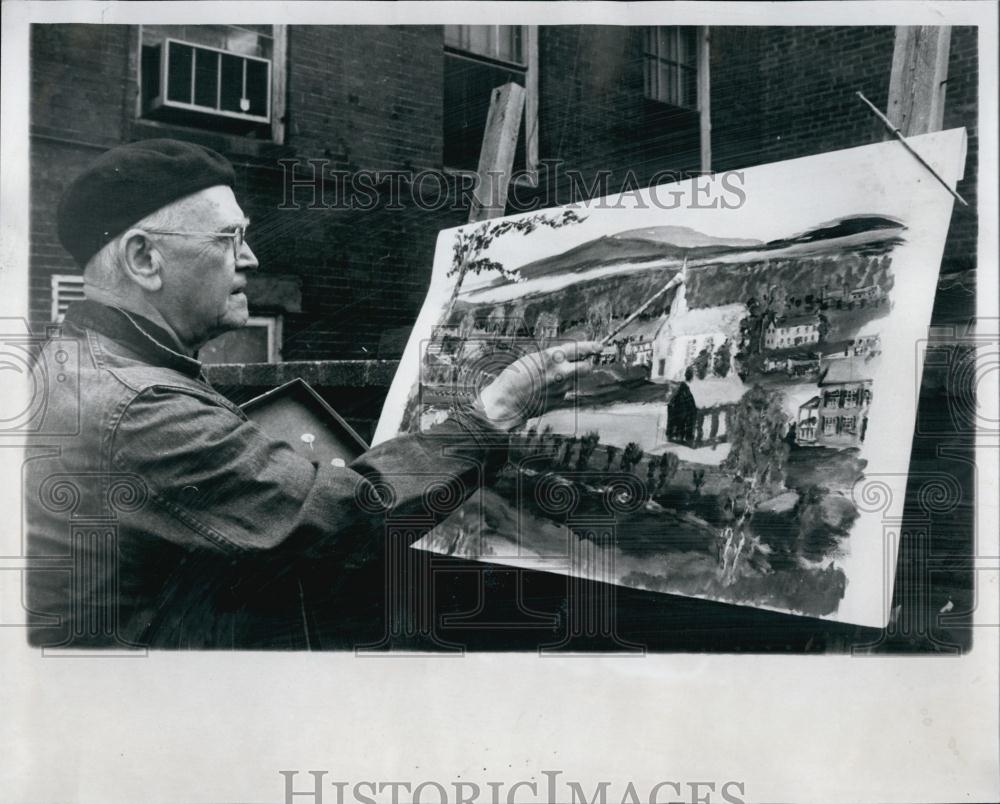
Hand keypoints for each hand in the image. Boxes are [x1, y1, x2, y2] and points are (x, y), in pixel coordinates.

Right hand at [476, 340, 601, 430]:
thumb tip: (565, 359)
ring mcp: (561, 389)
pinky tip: (545, 391)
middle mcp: (560, 372)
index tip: (598, 347)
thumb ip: (551, 359)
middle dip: (586, 365)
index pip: (579, 349)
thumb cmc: (513, 378)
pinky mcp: (559, 402)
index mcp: (552, 357)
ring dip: (569, 379)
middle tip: (583, 364)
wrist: (506, 402)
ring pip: (575, 381)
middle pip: (586, 367)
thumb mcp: (532, 359)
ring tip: (550, 380)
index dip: (591, 347)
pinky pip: (565, 394)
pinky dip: (559, 392)